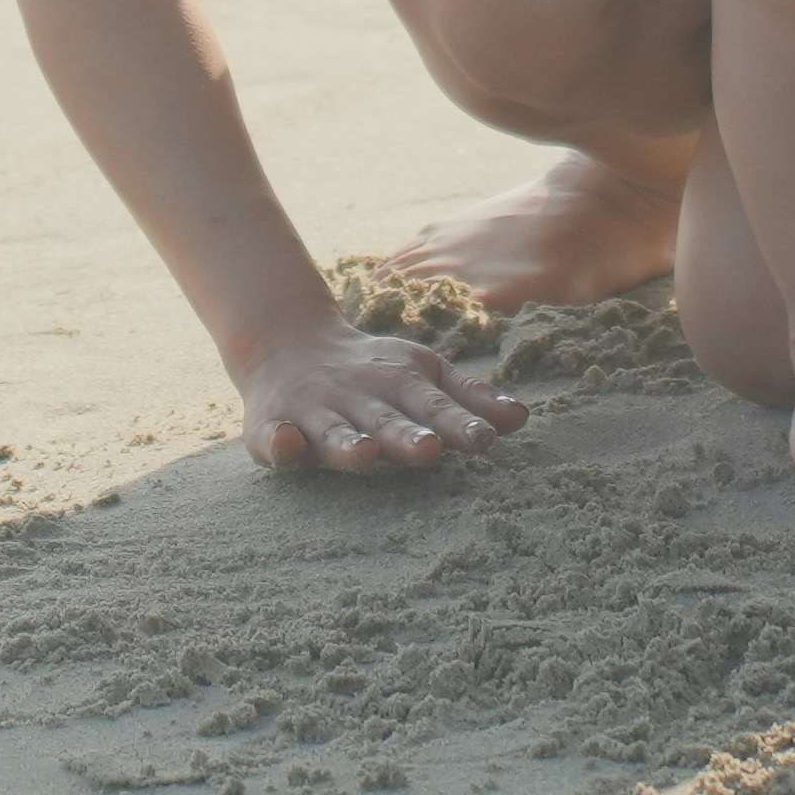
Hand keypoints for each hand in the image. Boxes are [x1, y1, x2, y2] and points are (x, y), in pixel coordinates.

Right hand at [232, 319, 524, 471]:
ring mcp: (314, 411)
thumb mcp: (423, 373)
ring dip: (348, 442)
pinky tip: (286, 444)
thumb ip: (468, 400)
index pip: (434, 407)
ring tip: (366, 453)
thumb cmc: (373, 370)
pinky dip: (279, 442)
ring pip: (332, 431)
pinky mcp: (272, 425)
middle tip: (430, 449)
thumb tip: (521, 418)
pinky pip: (273, 437)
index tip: (484, 440)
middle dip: (406, 436)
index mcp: (399, 385)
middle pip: (386, 420)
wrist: (286, 341)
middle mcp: (358, 397)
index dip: (459, 423)